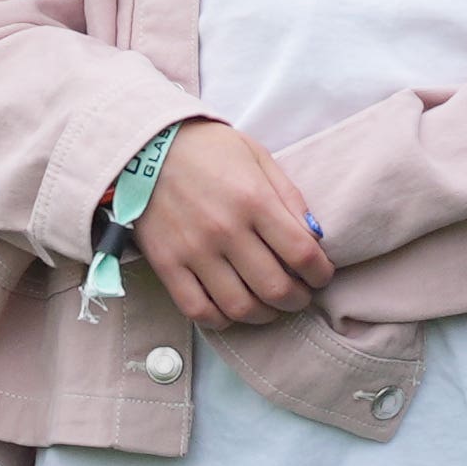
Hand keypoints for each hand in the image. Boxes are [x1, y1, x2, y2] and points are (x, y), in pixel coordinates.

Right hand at [124, 118, 331, 329]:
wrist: (145, 145)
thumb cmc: (207, 149)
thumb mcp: (257, 157)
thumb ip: (289, 196)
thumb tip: (315, 236)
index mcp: (253, 199)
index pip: (302, 254)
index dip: (321, 273)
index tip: (320, 275)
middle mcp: (225, 229)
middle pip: (275, 288)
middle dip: (298, 299)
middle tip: (300, 294)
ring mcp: (193, 250)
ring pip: (240, 307)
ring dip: (264, 315)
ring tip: (270, 306)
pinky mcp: (167, 264)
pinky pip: (198, 309)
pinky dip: (221, 320)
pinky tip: (231, 310)